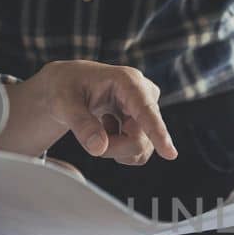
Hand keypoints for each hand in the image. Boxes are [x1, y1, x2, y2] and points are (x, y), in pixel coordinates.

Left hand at [0, 60, 177, 164]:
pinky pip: (140, 149)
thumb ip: (81, 124)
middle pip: (141, 137)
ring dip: (116, 149)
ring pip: (141, 147)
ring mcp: (147, 108)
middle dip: (115, 148)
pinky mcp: (146, 121)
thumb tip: (99, 148)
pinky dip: (119, 149)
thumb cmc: (65, 87)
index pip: (145, 109)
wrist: (69, 85)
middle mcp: (144, 93)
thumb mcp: (63, 102)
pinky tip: (107, 130)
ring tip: (97, 130)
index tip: (170, 154)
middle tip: (90, 141)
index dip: (157, 132)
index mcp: (127, 80)